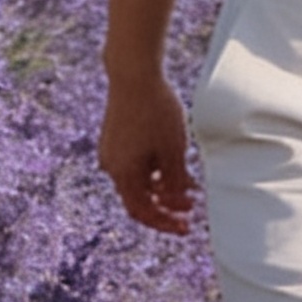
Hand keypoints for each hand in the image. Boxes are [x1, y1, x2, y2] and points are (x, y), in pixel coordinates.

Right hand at [99, 67, 198, 236]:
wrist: (134, 74)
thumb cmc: (156, 112)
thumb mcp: (174, 151)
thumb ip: (176, 183)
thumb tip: (178, 204)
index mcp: (123, 174)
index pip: (143, 213)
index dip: (165, 223)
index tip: (186, 228)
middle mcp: (111, 166)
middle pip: (139, 198)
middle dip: (166, 205)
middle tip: (191, 208)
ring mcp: (111, 151)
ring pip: (138, 179)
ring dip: (162, 186)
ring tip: (189, 183)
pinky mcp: (114, 137)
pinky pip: (134, 163)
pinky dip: (153, 169)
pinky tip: (173, 162)